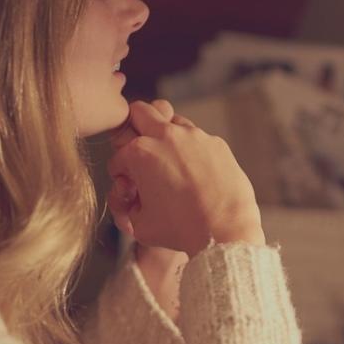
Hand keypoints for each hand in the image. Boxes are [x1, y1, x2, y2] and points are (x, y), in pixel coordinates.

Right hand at [108, 100, 264, 255]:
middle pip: (139, 112)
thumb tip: (130, 195)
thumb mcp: (139, 224)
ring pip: (171, 121)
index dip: (121, 177)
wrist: (225, 231)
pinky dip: (191, 151)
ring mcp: (194, 136)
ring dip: (165, 138)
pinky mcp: (216, 143)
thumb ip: (126, 204)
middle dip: (134, 130)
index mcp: (140, 153)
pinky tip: (195, 173)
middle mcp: (167, 137)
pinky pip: (197, 139)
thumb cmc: (181, 230)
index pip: (118, 158)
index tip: (131, 189)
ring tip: (169, 164)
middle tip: (139, 154)